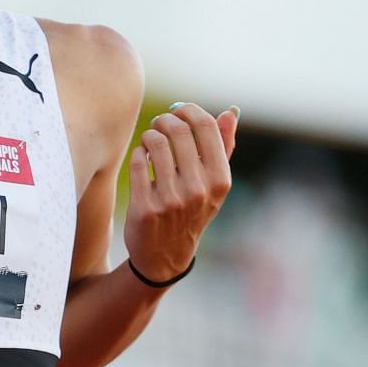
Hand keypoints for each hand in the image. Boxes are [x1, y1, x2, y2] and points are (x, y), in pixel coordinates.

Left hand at [125, 102, 236, 281]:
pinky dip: (137, 154)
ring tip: (149, 142)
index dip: (188, 110)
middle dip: (164, 120)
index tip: (178, 110)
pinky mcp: (145, 208)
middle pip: (178, 131)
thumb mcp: (214, 185)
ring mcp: (171, 200)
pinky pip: (137, 162)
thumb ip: (224, 147)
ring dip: (149, 136)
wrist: (164, 256)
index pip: (206, 126)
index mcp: (220, 181)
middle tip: (159, 123)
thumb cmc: (191, 210)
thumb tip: (231, 112)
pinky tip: (141, 159)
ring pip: (154, 143)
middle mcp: (198, 190)